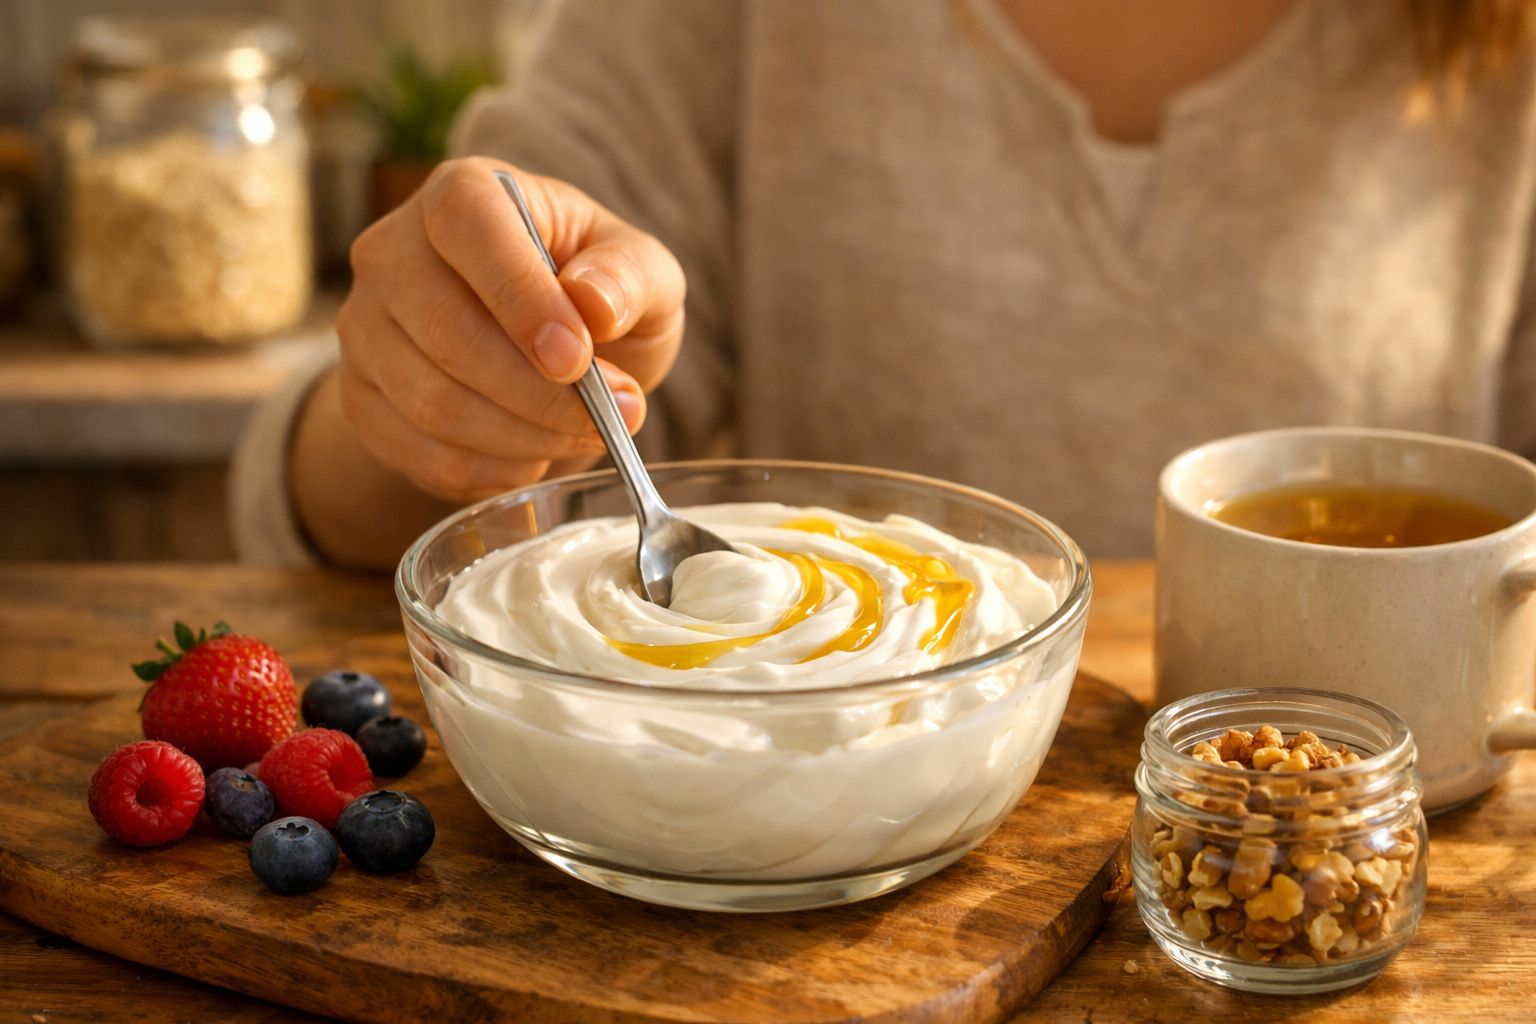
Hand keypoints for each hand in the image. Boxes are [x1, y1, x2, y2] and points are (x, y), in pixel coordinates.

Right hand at [336, 157, 685, 500]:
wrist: (552, 351)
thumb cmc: (596, 295)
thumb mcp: (642, 271)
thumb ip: (629, 276)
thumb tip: (594, 302)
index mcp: (464, 193)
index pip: (468, 226)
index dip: (520, 297)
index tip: (577, 358)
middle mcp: (392, 251)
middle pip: (444, 330)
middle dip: (536, 392)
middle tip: (607, 417)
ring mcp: (366, 327)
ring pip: (430, 400)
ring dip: (521, 436)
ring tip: (582, 434)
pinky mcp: (362, 397)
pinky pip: (417, 452)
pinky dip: (488, 470)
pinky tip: (534, 456)